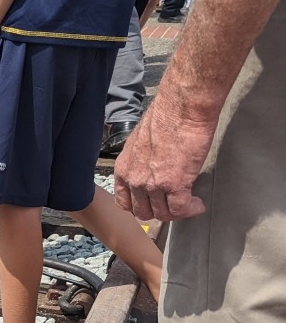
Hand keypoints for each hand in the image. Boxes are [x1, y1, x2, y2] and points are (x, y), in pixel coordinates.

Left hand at [114, 99, 213, 220]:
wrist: (182, 109)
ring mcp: (153, 185)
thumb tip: (152, 168)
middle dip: (159, 212)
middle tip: (173, 205)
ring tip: (189, 204)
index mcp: (124, 169)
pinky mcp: (174, 185)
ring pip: (162, 213)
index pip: (123, 201)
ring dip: (177, 212)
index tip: (152, 204)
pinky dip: (190, 210)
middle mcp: (134, 180)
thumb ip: (141, 161)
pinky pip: (180, 209)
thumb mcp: (141, 143)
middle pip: (142, 211)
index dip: (139, 206)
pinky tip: (198, 204)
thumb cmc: (166, 117)